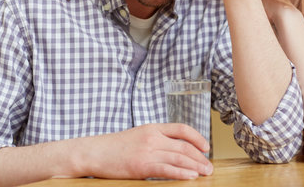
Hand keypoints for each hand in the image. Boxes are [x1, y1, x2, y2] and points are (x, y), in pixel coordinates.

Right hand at [80, 123, 212, 179]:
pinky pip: (166, 169)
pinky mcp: (141, 166)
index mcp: (152, 127)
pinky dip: (181, 173)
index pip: (181, 128)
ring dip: (195, 166)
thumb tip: (175, 150)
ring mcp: (147, 151)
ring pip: (178, 157)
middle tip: (209, 166)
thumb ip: (156, 139)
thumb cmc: (115, 147)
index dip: (197, 137)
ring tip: (205, 172)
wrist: (94, 152)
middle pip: (183, 146)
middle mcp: (152, 137)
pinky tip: (190, 176)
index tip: (206, 147)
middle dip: (200, 157)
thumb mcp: (138, 135)